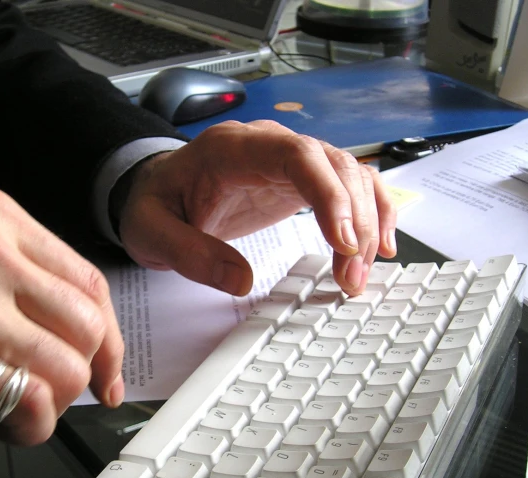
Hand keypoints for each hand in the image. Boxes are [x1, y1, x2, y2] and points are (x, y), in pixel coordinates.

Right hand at [0, 189, 123, 444]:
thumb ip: (23, 283)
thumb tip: (89, 338)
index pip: (89, 282)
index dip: (109, 338)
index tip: (107, 370)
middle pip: (88, 324)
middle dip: (82, 374)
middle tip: (53, 393)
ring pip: (69, 366)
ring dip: (52, 403)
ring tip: (15, 407)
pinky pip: (31, 401)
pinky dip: (30, 425)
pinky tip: (0, 422)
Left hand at [118, 120, 397, 295]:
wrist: (158, 192)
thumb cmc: (155, 205)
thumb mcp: (150, 231)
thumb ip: (188, 253)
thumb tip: (242, 282)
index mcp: (232, 149)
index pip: (296, 155)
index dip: (328, 194)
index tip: (342, 241)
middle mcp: (269, 145)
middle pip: (334, 166)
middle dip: (354, 222)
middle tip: (351, 277)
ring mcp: (289, 162)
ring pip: (350, 175)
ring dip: (367, 223)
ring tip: (360, 273)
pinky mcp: (299, 182)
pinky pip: (348, 187)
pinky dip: (370, 212)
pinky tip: (377, 246)